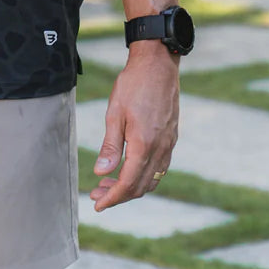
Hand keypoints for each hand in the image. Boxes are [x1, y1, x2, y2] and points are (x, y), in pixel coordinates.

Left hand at [89, 43, 178, 210]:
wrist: (158, 64)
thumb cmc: (133, 84)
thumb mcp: (115, 113)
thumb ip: (110, 146)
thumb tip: (100, 172)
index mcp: (145, 144)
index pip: (128, 183)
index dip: (113, 198)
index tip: (98, 204)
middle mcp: (160, 148)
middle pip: (141, 186)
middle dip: (119, 195)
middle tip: (97, 194)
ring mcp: (169, 143)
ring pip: (152, 178)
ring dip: (131, 186)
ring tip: (110, 183)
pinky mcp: (171, 137)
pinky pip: (160, 166)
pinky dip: (144, 175)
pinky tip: (130, 168)